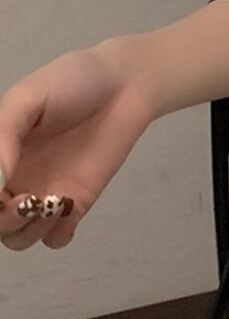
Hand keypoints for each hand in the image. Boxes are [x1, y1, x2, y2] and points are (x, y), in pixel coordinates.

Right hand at [0, 37, 153, 250]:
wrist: (126, 83)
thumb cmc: (73, 81)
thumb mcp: (27, 97)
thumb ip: (3, 135)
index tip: (4, 190)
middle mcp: (14, 179)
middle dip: (3, 221)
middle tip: (27, 200)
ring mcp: (45, 192)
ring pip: (19, 237)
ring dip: (26, 231)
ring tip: (51, 203)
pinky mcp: (78, 200)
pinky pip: (58, 237)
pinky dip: (57, 233)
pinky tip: (68, 206)